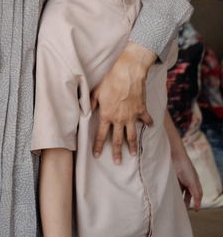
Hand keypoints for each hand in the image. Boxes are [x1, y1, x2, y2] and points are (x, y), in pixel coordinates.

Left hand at [91, 43, 153, 162]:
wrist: (128, 73)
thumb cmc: (110, 81)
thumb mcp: (96, 91)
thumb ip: (91, 103)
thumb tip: (86, 111)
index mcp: (107, 115)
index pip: (101, 135)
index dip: (99, 146)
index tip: (97, 156)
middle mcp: (119, 119)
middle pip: (117, 140)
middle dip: (117, 152)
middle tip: (118, 162)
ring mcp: (131, 116)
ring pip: (132, 135)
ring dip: (132, 146)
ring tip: (133, 155)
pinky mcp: (142, 110)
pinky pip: (146, 120)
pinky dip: (149, 124)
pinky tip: (150, 127)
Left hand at [172, 141, 202, 209]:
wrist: (173, 155)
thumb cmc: (185, 167)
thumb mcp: (192, 182)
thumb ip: (196, 194)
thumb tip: (197, 207)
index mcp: (195, 181)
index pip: (198, 194)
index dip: (197, 202)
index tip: (195, 210)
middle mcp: (187, 181)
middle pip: (187, 195)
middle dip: (186, 202)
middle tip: (183, 211)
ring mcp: (179, 179)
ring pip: (179, 192)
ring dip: (178, 199)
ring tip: (175, 207)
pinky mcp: (171, 178)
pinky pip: (172, 188)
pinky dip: (171, 193)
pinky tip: (169, 198)